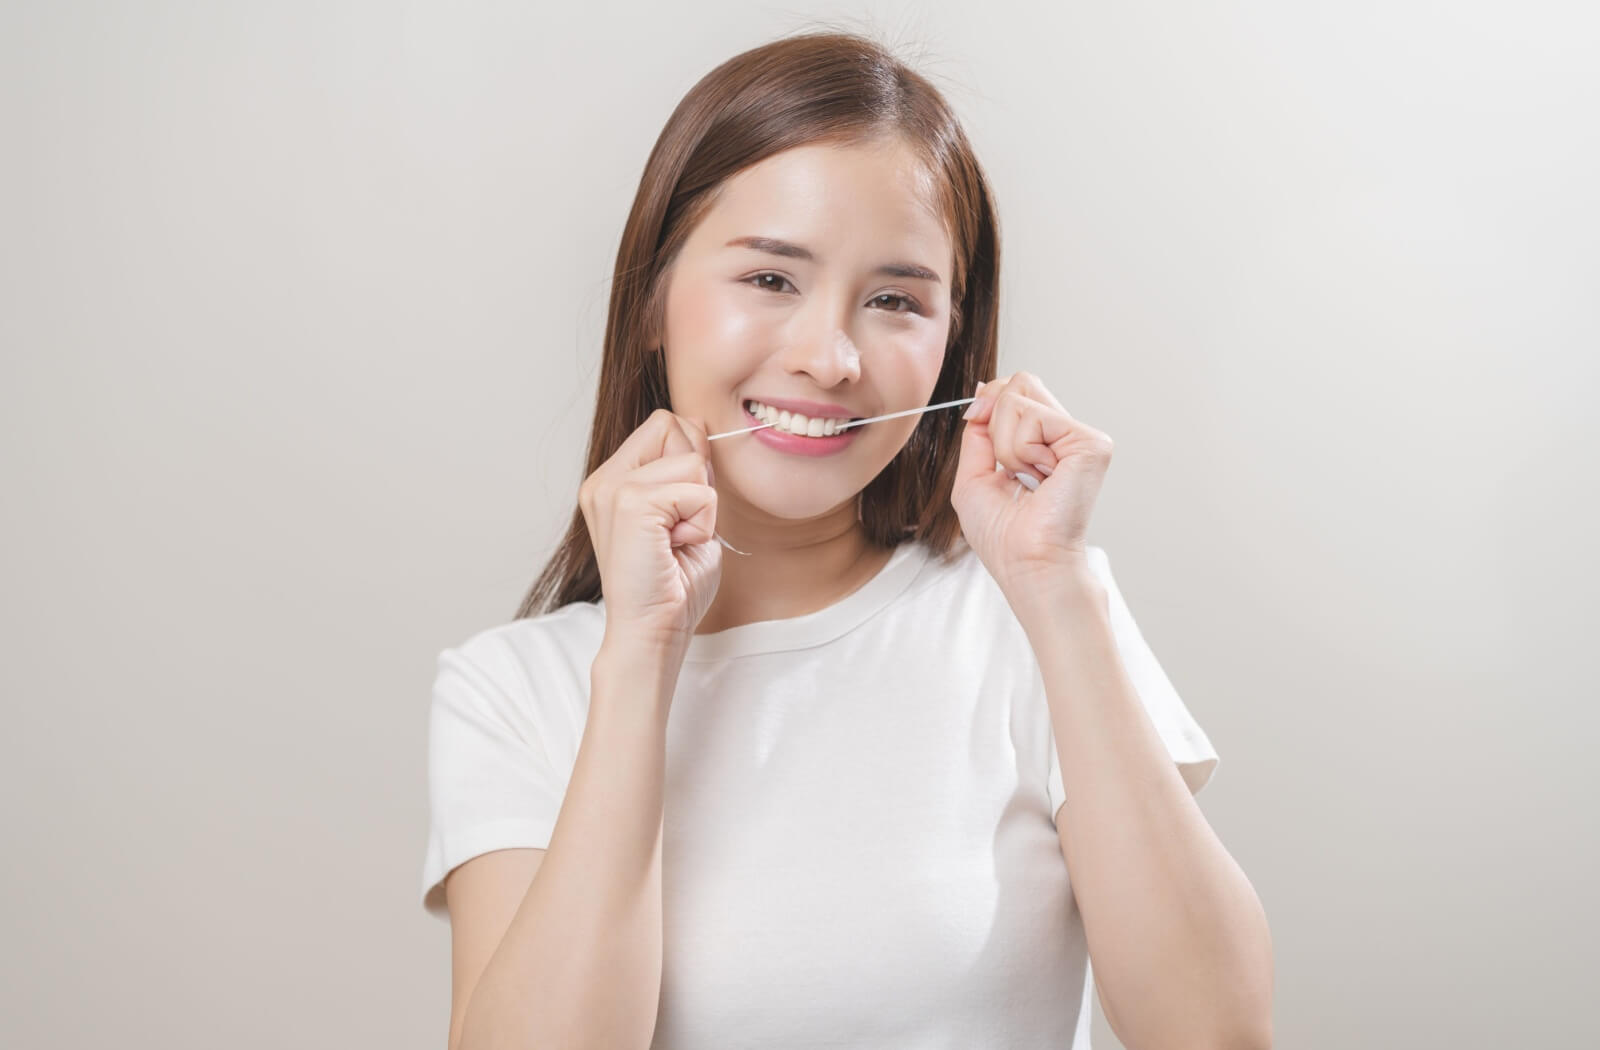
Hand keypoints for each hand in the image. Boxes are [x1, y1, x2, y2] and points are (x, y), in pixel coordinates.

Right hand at [578, 409, 722, 656]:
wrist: (651, 633)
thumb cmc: (671, 586)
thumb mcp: (685, 516)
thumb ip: (688, 475)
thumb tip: (699, 426)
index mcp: (612, 480)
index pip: (664, 424)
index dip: (690, 460)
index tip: (681, 512)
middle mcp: (605, 479)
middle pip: (673, 426)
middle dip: (695, 475)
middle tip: (678, 528)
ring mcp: (613, 488)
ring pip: (692, 461)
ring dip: (701, 507)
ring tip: (676, 542)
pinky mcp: (630, 503)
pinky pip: (699, 491)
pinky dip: (702, 523)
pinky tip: (676, 549)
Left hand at [951, 371, 1113, 594]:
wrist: (1026, 564)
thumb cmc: (1003, 536)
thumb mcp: (974, 474)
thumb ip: (978, 431)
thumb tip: (983, 392)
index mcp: (1043, 442)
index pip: (1015, 389)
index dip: (989, 404)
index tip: (981, 433)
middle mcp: (1065, 435)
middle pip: (1019, 382)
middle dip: (995, 423)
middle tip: (1009, 467)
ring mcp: (1081, 437)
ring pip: (1019, 397)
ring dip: (1005, 445)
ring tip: (1027, 479)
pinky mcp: (1091, 443)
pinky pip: (1032, 416)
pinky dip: (1020, 450)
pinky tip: (1041, 478)